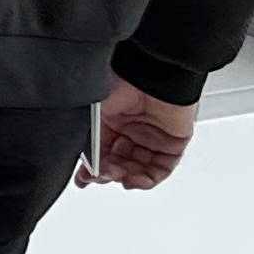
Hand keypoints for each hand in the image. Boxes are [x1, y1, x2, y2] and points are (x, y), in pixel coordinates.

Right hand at [80, 78, 197, 190]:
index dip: (92, 169)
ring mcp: (152, 139)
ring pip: (140, 169)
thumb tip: (80, 161)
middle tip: (103, 175)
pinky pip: (162, 168)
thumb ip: (88, 137)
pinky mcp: (173, 143)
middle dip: (110, 173)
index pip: (101, 153)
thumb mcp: (95, 110)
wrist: (155, 73)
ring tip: (122, 179)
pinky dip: (150, 178)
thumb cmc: (125, 81)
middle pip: (119, 163)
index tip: (84, 179)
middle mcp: (131, 132)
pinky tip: (138, 180)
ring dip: (129, 178)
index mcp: (111, 123)